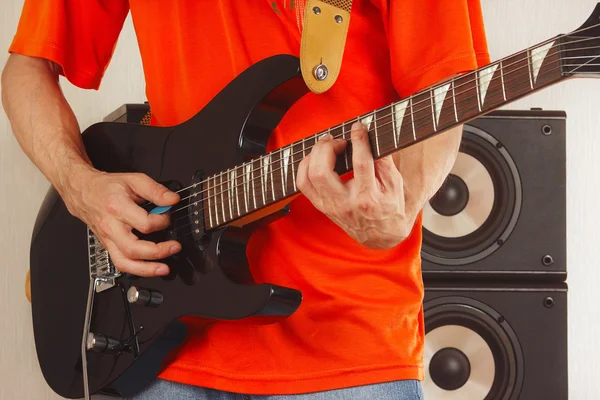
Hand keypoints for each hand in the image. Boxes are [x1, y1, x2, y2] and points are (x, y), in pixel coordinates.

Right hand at [61, 169, 180, 276]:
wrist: (84, 192)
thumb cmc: (108, 187)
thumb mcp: (134, 180)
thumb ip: (156, 190)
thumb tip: (173, 200)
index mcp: (118, 208)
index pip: (144, 223)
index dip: (162, 221)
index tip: (167, 215)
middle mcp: (111, 227)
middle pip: (133, 249)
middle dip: (157, 252)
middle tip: (174, 247)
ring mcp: (108, 239)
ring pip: (124, 262)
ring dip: (146, 269)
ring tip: (164, 269)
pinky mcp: (107, 246)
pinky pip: (120, 263)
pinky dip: (136, 270)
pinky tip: (150, 269)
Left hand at [296, 122, 416, 248]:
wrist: (380, 235)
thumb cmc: (389, 206)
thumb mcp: (395, 184)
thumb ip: (384, 160)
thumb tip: (371, 136)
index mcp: (367, 198)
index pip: (360, 163)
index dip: (358, 140)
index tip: (358, 127)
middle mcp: (345, 204)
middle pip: (322, 172)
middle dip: (326, 148)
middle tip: (338, 140)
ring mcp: (330, 206)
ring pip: (308, 177)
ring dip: (313, 155)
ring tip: (326, 145)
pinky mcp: (321, 206)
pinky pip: (303, 184)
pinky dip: (305, 166)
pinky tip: (316, 157)